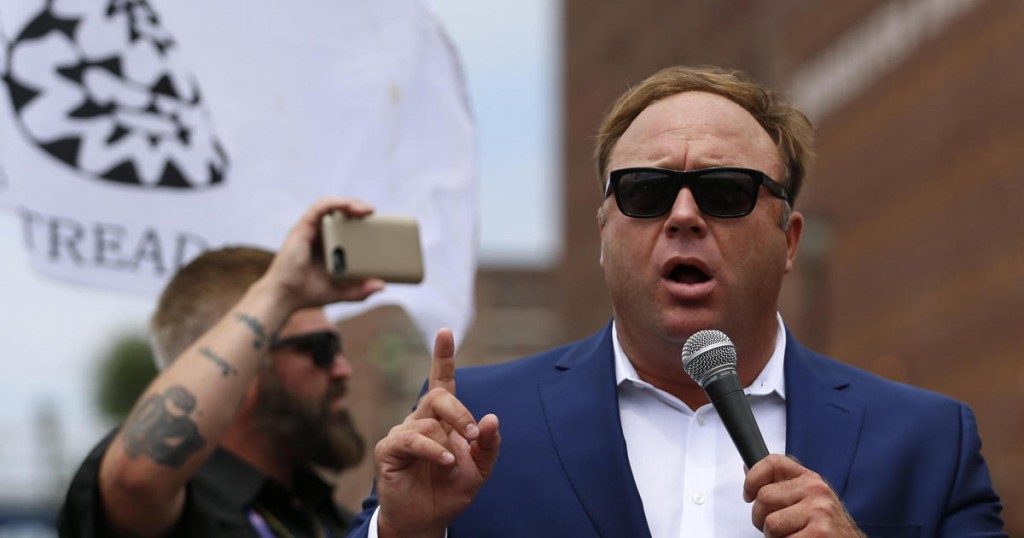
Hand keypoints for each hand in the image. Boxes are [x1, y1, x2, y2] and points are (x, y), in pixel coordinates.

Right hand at [261, 197, 384, 310]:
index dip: (361, 220)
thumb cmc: (308, 293)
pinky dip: (335, 203)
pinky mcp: (303, 228)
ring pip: (331, 206)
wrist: (284, 297)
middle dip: (358, 208)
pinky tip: (349, 206)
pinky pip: (319, 207)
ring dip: (350, 202)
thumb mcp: (342, 292)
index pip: (345, 225)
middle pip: (340, 212)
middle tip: (375, 214)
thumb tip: (382, 285)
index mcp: (327, 245)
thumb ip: (360, 290)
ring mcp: (310, 230)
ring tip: (367, 210)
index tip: (378, 224)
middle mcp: (318, 234)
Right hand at [373, 328, 500, 537]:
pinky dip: (433, 450)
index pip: (442, 381)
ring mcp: (403, 433)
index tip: (445, 332)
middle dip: (459, 412)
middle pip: (437, 395)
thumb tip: (492, 418)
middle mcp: (421, 419)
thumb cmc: (450, 489)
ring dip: (448, 443)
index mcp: (442, 419)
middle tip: (473, 433)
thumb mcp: (480, 468)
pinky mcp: (389, 449)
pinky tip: (445, 463)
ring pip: (428, 421)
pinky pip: (413, 439)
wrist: (428, 519)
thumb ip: (488, 445)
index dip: (443, 356)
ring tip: (454, 465)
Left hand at [744, 454, 864, 537]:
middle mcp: (816, 491)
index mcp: (810, 479)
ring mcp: (818, 512)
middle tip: (777, 526)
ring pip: (770, 523)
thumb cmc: (826, 526)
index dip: (753, 478)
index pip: (773, 462)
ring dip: (773, 536)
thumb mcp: (807, 498)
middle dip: (761, 517)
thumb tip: (748, 468)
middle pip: (764, 497)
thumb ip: (780, 485)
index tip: (748, 494)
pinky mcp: (818, 534)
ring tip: (791, 536)